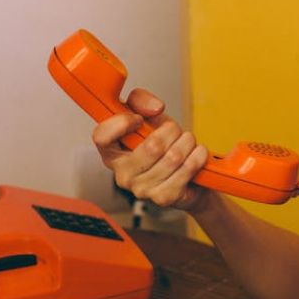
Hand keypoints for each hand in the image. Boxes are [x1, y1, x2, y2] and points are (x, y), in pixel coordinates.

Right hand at [91, 88, 213, 212]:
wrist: (188, 176)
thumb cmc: (163, 146)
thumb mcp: (148, 117)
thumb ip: (141, 101)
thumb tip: (154, 108)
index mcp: (112, 153)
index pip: (101, 137)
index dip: (121, 123)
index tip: (138, 119)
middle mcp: (122, 174)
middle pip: (152, 146)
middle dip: (172, 130)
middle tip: (177, 130)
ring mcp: (142, 189)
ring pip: (173, 157)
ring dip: (188, 143)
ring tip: (189, 142)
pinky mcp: (163, 198)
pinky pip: (186, 170)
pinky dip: (197, 156)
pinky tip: (197, 154)